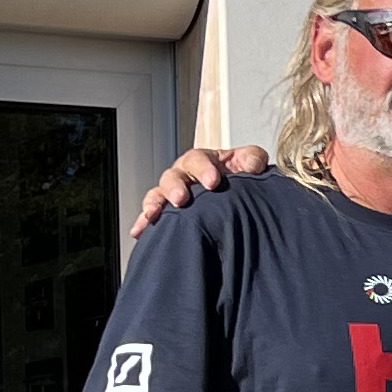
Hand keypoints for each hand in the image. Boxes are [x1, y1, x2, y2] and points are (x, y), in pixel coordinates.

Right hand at [130, 145, 266, 241]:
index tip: (213, 182)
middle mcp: (183, 175)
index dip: (204, 169)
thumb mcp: (250, 163)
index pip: (198, 160)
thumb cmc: (240, 177)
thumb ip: (252, 159)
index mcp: (202, 161)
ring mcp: (173, 194)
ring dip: (155, 204)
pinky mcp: (168, 213)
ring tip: (154, 214)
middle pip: (173, 176)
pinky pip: (153, 216)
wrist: (238, 197)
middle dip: (176, 187)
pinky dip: (144, 223)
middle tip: (181, 198)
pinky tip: (139, 232)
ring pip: (158, 195)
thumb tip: (251, 165)